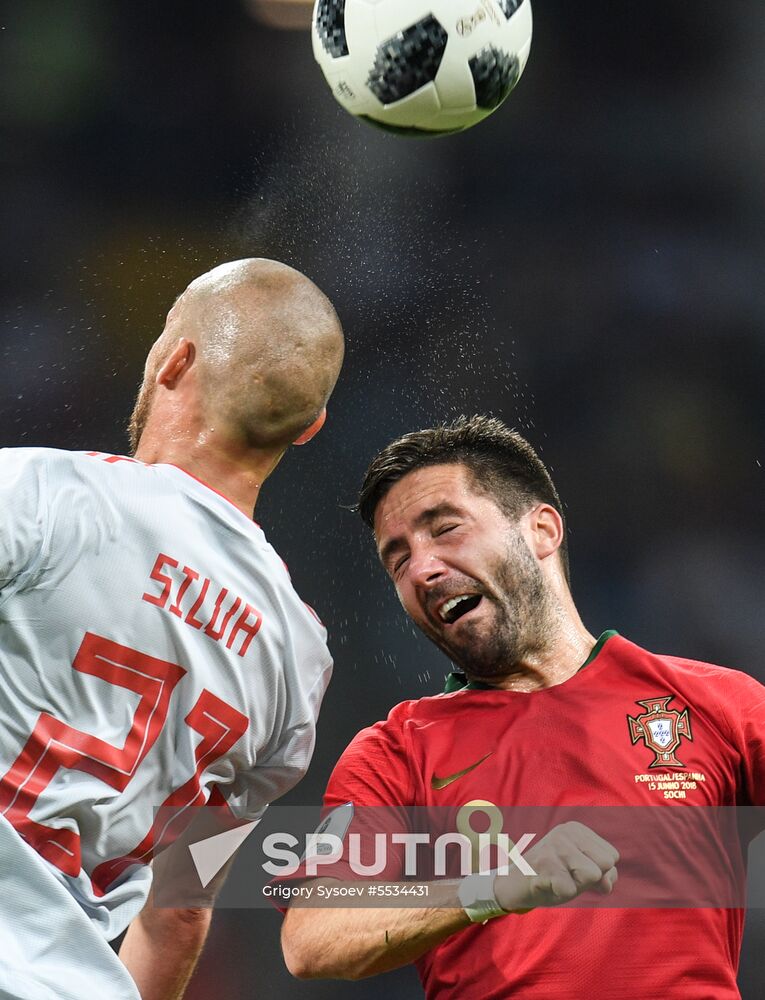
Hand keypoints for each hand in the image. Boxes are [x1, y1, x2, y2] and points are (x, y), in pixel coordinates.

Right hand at [494, 821, 618, 911]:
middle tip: (566, 876)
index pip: (612, 856)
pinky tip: (547, 885)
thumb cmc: (553, 878)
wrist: (515, 885)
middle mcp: (566, 832)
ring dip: (577, 886)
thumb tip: (607, 882)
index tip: (574, 870)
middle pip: (606, 863)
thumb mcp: (581, 872)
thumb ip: (603, 874)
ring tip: (558, 880)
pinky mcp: (544, 864)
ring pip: (592, 875)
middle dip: (590, 879)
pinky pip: (571, 890)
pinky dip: (561, 894)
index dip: (598, 873)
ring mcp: (554, 846)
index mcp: (576, 829)